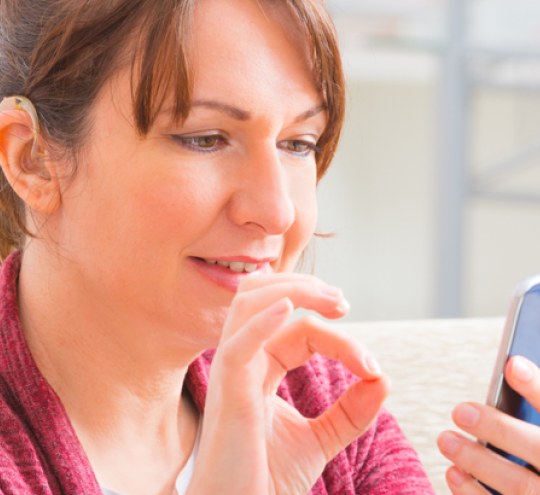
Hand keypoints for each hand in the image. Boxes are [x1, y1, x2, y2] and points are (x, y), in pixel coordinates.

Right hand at [186, 273, 389, 494]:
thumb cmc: (268, 479)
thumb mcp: (320, 439)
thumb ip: (350, 411)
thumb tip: (383, 381)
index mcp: (259, 368)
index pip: (297, 330)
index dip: (337, 338)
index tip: (372, 368)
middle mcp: (242, 362)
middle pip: (263, 298)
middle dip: (305, 288)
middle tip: (343, 301)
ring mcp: (231, 374)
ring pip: (248, 306)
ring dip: (292, 290)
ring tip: (332, 300)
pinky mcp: (227, 394)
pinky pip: (238, 346)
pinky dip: (261, 322)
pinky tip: (287, 309)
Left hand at [437, 356, 539, 493]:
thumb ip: (537, 406)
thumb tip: (512, 368)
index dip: (537, 387)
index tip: (513, 364)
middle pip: (539, 449)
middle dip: (498, 428)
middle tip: (460, 411)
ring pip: (519, 485)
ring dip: (477, 460)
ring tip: (446, 439)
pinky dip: (473, 493)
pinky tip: (453, 472)